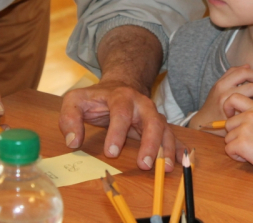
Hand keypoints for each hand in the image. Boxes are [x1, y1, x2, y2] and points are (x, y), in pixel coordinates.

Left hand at [59, 79, 176, 171]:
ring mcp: (153, 114)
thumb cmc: (96, 97)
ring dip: (166, 148)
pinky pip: (172, 135)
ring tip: (166, 168)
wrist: (121, 84)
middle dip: (150, 142)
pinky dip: (179, 148)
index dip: (117, 132)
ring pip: (164, 129)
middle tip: (144, 164)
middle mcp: (141, 104)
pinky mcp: (159, 125)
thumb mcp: (76, 100)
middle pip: (151, 120)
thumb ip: (69, 118)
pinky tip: (183, 161)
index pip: (121, 112)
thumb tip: (72, 141)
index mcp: (120, 96)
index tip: (111, 152)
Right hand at [188, 65, 252, 132]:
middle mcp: (225, 94)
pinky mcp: (237, 119)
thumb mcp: (218, 86)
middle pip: (252, 87)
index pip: (242, 72)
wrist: (204, 121)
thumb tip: (248, 66)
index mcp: (221, 84)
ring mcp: (232, 108)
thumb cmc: (213, 103)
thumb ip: (231, 75)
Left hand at [221, 94, 252, 183]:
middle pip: (228, 124)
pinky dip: (236, 156)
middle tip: (250, 142)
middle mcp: (249, 116)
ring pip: (228, 138)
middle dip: (235, 135)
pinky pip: (229, 149)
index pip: (234, 97)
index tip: (231, 115)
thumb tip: (238, 116)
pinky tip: (250, 156)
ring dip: (236, 146)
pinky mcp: (241, 143)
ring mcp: (245, 129)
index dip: (228, 106)